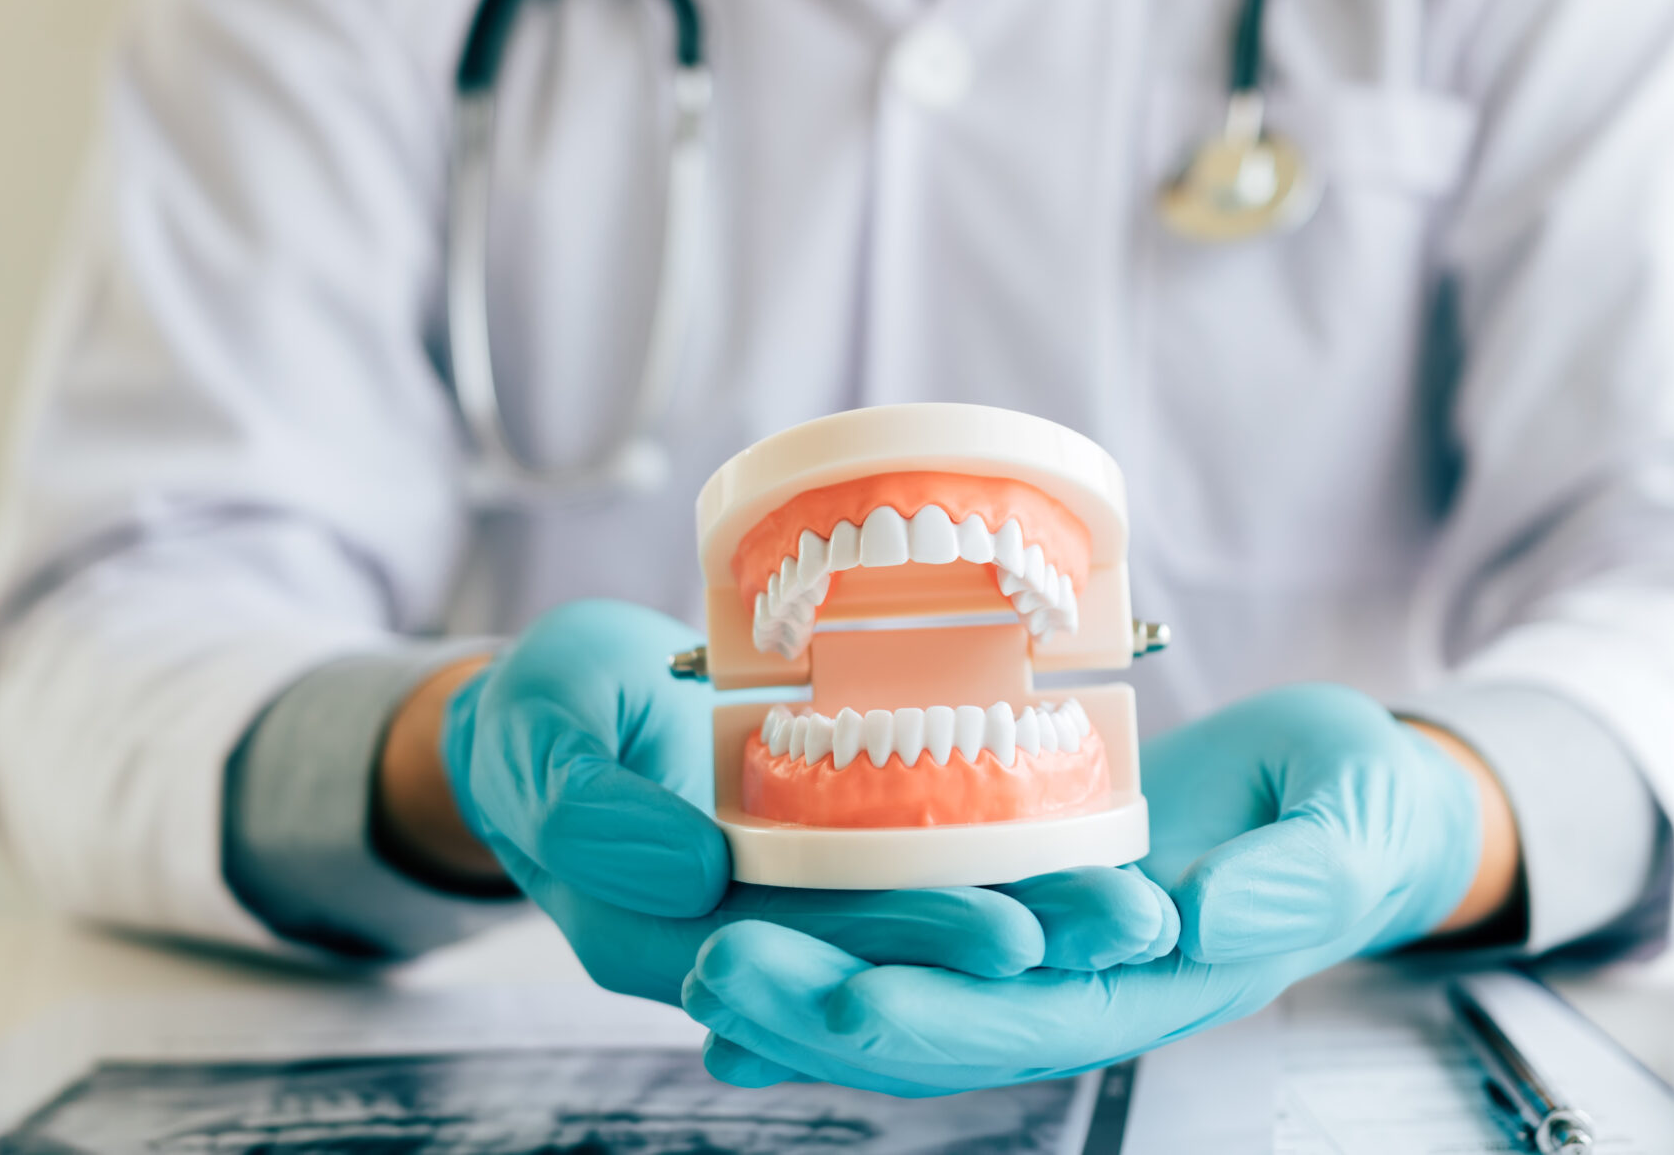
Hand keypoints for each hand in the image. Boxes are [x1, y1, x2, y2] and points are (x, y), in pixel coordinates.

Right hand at [415, 599, 1178, 1004]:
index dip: (906, 946)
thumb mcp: (535, 743)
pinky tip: (1088, 843)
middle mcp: (745, 935)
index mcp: (663, 934)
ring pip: (917, 914)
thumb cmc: (536, 721)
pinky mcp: (826, 850)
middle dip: (1009, 939)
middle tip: (1123, 917)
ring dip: (1028, 908)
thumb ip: (588, 811)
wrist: (556, 716)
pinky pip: (914, 860)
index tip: (1010, 933)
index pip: (802, 957)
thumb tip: (692, 870)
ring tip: (1137, 896)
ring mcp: (793, 896)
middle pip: (887, 951)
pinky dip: (996, 854)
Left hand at [684, 684, 1503, 1093]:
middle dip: (824, 1007)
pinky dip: (828, 947)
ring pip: (906, 976)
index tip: (846, 1001)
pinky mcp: (1019, 884)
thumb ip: (1286, 880)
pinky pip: (913, 927)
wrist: (1341, 799)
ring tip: (697, 959)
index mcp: (1159, 984)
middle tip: (713, 971)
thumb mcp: (1343, 829)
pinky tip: (735, 951)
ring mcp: (1042, 938)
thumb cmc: (1353, 810)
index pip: (1034, 1020)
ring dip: (803, 980)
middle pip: (938, 1016)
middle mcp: (1084, 978)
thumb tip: (1197, 920)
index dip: (938, 1019)